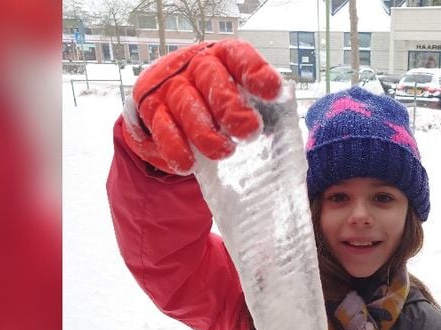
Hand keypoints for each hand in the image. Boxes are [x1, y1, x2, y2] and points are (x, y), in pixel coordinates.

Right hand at [122, 39, 282, 174]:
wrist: (167, 106)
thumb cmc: (213, 104)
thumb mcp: (237, 99)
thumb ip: (259, 110)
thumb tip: (287, 137)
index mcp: (223, 58)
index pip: (238, 55)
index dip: (255, 70)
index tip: (273, 91)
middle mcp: (195, 66)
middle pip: (210, 77)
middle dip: (230, 105)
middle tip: (249, 130)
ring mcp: (171, 86)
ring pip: (186, 103)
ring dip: (205, 130)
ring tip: (223, 152)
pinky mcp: (152, 109)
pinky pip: (162, 126)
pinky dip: (175, 146)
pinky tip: (188, 163)